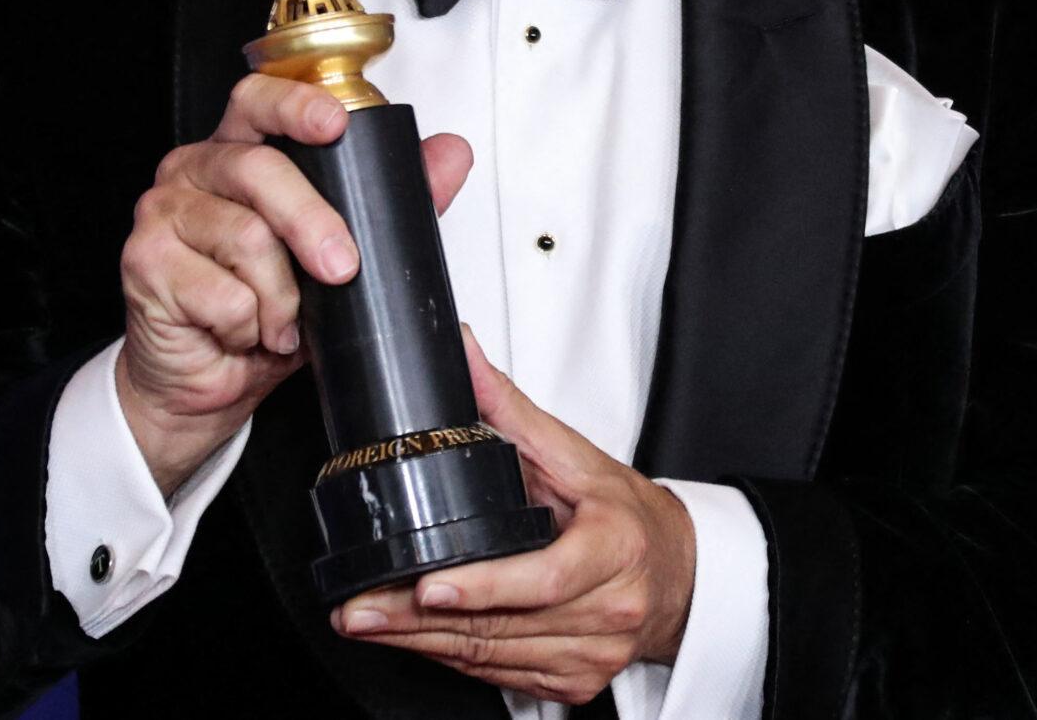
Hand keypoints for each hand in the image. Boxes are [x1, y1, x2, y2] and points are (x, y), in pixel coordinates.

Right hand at [116, 75, 472, 494]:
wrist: (205, 382)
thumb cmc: (264, 311)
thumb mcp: (337, 255)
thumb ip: (392, 202)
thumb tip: (450, 154)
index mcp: (240, 151)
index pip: (259, 100)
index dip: (295, 105)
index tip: (335, 124)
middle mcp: (196, 170)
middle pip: (258, 169)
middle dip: (312, 221)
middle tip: (342, 267)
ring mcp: (164, 213)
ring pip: (244, 237)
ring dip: (281, 296)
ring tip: (283, 321)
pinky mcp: (144, 263)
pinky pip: (219, 291)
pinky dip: (248, 323)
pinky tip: (244, 332)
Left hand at [332, 327, 697, 706]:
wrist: (677, 573)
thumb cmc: (625, 514)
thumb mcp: (575, 453)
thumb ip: (510, 408)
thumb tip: (463, 354)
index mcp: (614, 547)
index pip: (544, 578)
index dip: (483, 588)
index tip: (428, 586)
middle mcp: (610, 608)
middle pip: (503, 625)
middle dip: (420, 621)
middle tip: (359, 610)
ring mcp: (595, 653)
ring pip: (494, 658)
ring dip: (424, 645)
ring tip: (368, 623)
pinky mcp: (578, 682)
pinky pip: (504, 677)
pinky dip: (455, 660)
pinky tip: (415, 642)